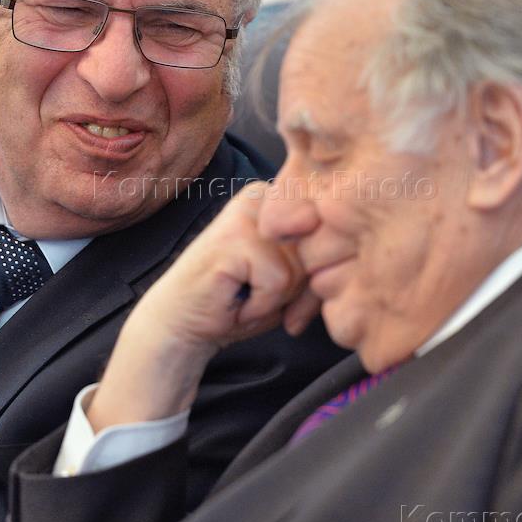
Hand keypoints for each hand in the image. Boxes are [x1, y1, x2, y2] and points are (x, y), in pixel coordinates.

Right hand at [87, 182, 321, 429]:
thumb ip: (317, 267)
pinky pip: (277, 283)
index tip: (282, 294)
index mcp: (277, 200)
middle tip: (256, 297)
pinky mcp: (234, 238)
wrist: (181, 324)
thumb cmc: (237, 303)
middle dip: (294, 292)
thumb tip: (340, 262)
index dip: (312, 278)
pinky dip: (260, 306)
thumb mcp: (290, 282)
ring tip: (243, 295)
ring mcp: (246, 214)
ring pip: (299, 271)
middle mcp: (262, 197)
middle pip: (316, 254)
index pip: (326, 238)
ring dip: (274, 300)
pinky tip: (234, 299)